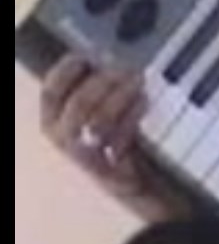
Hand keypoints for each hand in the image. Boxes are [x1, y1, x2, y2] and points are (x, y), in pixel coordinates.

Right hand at [40, 55, 187, 218]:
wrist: (140, 187)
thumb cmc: (119, 144)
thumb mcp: (100, 113)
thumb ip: (95, 89)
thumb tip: (105, 57)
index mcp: (53, 123)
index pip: (50, 93)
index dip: (66, 71)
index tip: (86, 55)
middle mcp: (64, 141)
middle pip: (78, 105)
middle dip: (103, 82)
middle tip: (125, 68)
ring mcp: (85, 158)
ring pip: (97, 120)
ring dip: (119, 95)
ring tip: (137, 81)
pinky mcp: (110, 169)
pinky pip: (118, 138)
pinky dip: (131, 115)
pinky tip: (143, 103)